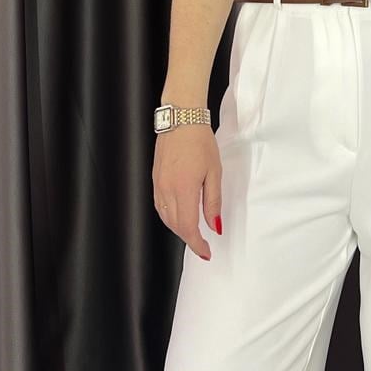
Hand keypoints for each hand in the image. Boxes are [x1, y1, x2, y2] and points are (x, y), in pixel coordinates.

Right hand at [152, 127, 221, 260]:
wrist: (181, 119)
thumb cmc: (200, 141)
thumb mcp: (214, 172)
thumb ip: (213, 202)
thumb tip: (214, 226)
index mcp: (184, 189)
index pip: (188, 227)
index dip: (196, 244)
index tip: (206, 252)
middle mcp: (167, 190)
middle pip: (176, 225)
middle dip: (189, 238)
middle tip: (203, 244)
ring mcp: (158, 185)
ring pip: (165, 218)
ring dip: (179, 229)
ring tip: (193, 232)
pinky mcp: (155, 180)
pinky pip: (160, 206)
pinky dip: (169, 216)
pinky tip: (178, 216)